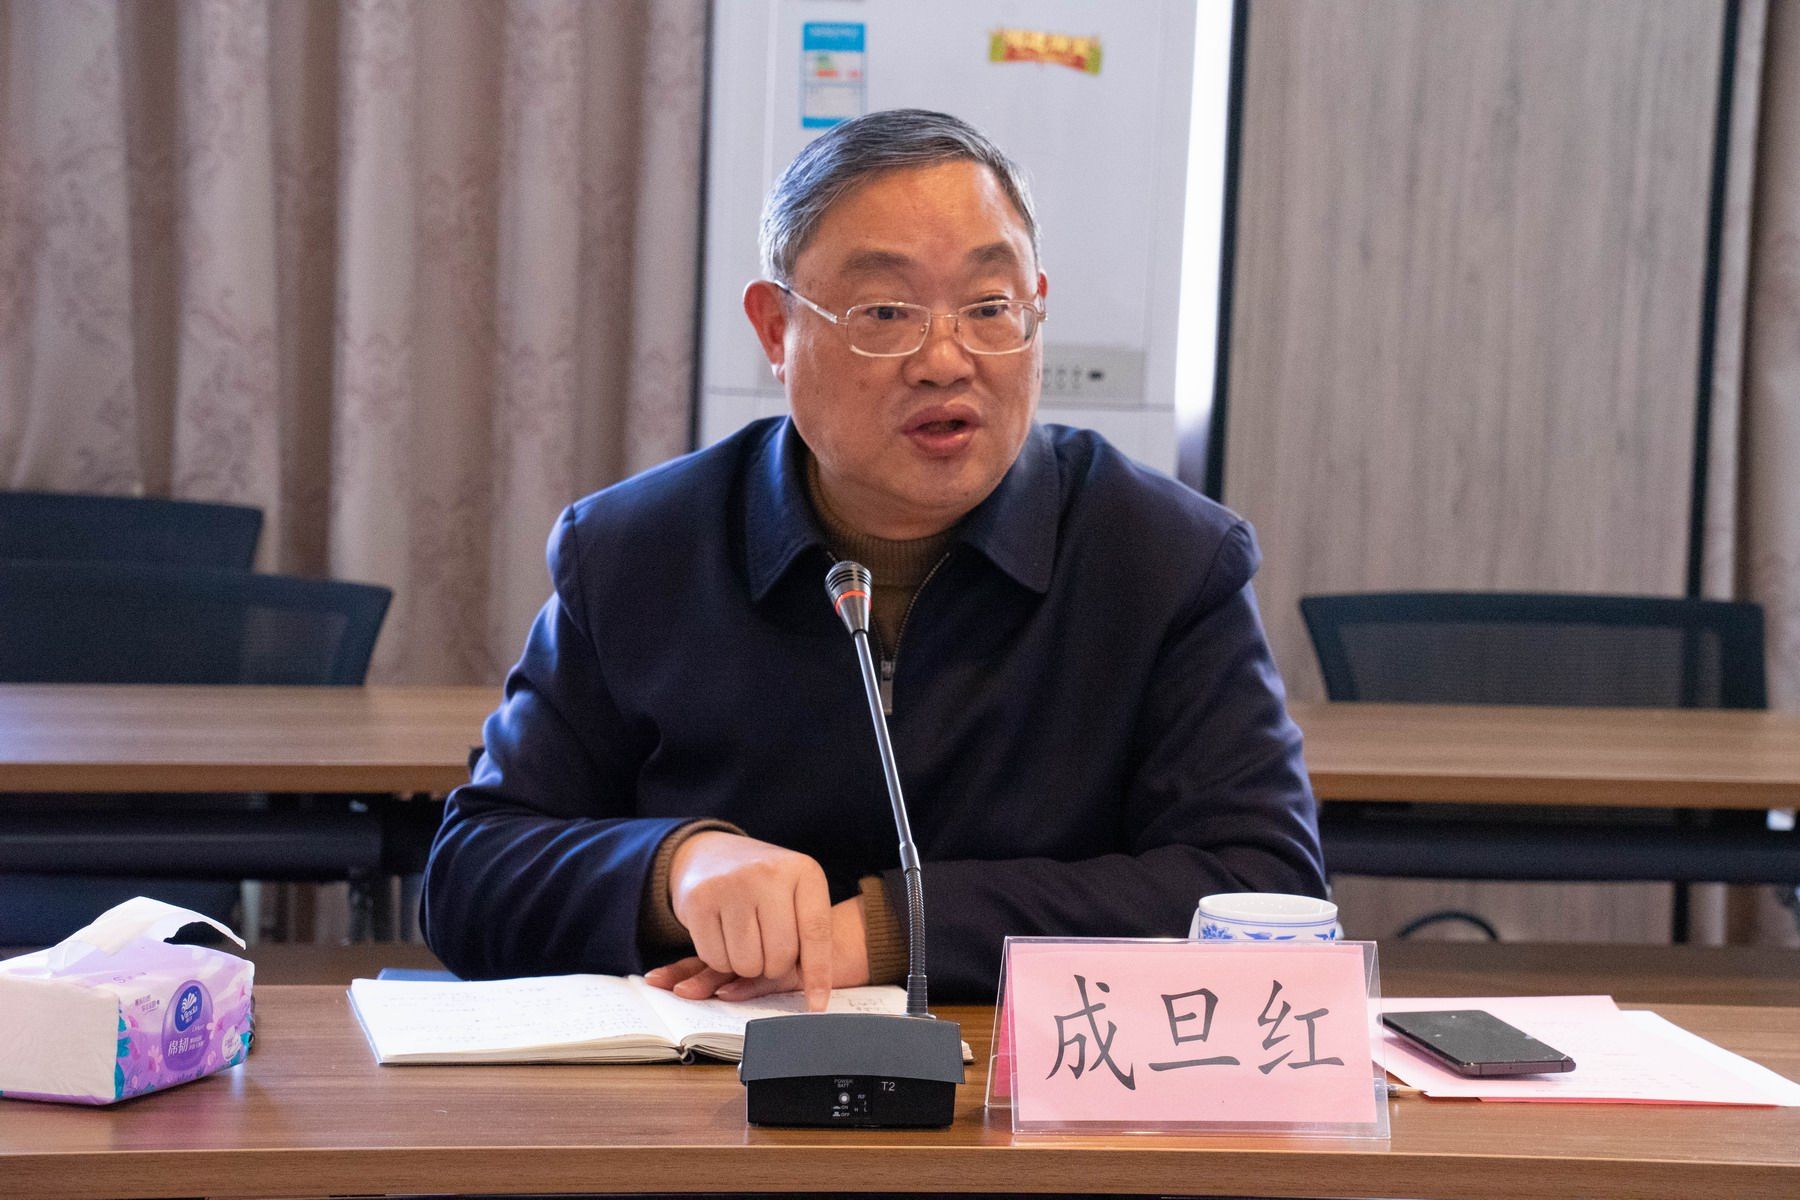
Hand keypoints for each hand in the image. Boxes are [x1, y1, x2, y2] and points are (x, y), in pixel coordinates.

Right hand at [646, 890, 869, 1010]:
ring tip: (746, 940)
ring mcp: (731, 885)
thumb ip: (807, 938)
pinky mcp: (698, 901)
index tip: (817, 1005)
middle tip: (767, 951)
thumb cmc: (764, 886)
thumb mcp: (795, 894)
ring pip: (746, 963)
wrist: (711, 853)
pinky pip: (715, 959)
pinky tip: (724, 936)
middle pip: (780, 956)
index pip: (816, 932)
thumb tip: (816, 1002)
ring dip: (746, 966)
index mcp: (803, 871)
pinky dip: (721, 960)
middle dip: (774, 967)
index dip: (818, 974)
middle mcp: (768, 873)